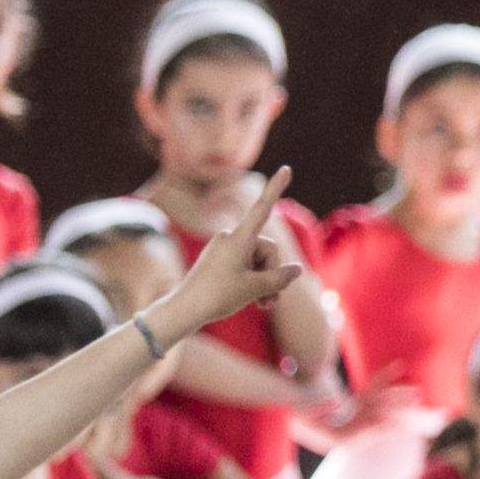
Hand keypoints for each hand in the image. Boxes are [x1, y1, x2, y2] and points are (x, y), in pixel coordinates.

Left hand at [148, 167, 305, 341]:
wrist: (183, 310)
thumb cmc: (218, 296)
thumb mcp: (256, 288)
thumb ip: (281, 277)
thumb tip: (296, 269)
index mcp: (239, 239)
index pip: (263, 208)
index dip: (276, 188)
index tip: (286, 168)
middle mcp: (230, 238)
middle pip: (266, 250)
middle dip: (271, 273)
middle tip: (270, 300)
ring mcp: (223, 249)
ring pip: (256, 260)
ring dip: (263, 282)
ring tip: (264, 305)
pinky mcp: (217, 260)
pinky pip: (243, 265)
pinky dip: (251, 281)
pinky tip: (254, 301)